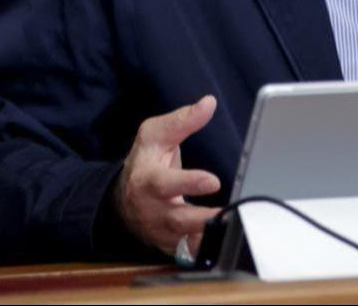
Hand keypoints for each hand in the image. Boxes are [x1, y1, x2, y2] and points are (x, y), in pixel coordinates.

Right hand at [114, 95, 221, 256]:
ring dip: (211, 238)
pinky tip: (228, 243)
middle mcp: (153, 210)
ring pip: (186, 241)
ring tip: (234, 228)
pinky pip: (192, 254)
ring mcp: (162, 231)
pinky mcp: (172, 246)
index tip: (213, 181)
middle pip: (177, 219)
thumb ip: (182, 120)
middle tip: (230, 214)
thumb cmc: (145, 162)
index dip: (188, 183)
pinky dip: (209, 251)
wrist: (124, 199)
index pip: (165, 183)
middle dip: (203, 219)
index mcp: (147, 180)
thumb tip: (209, 103)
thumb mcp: (154, 135)